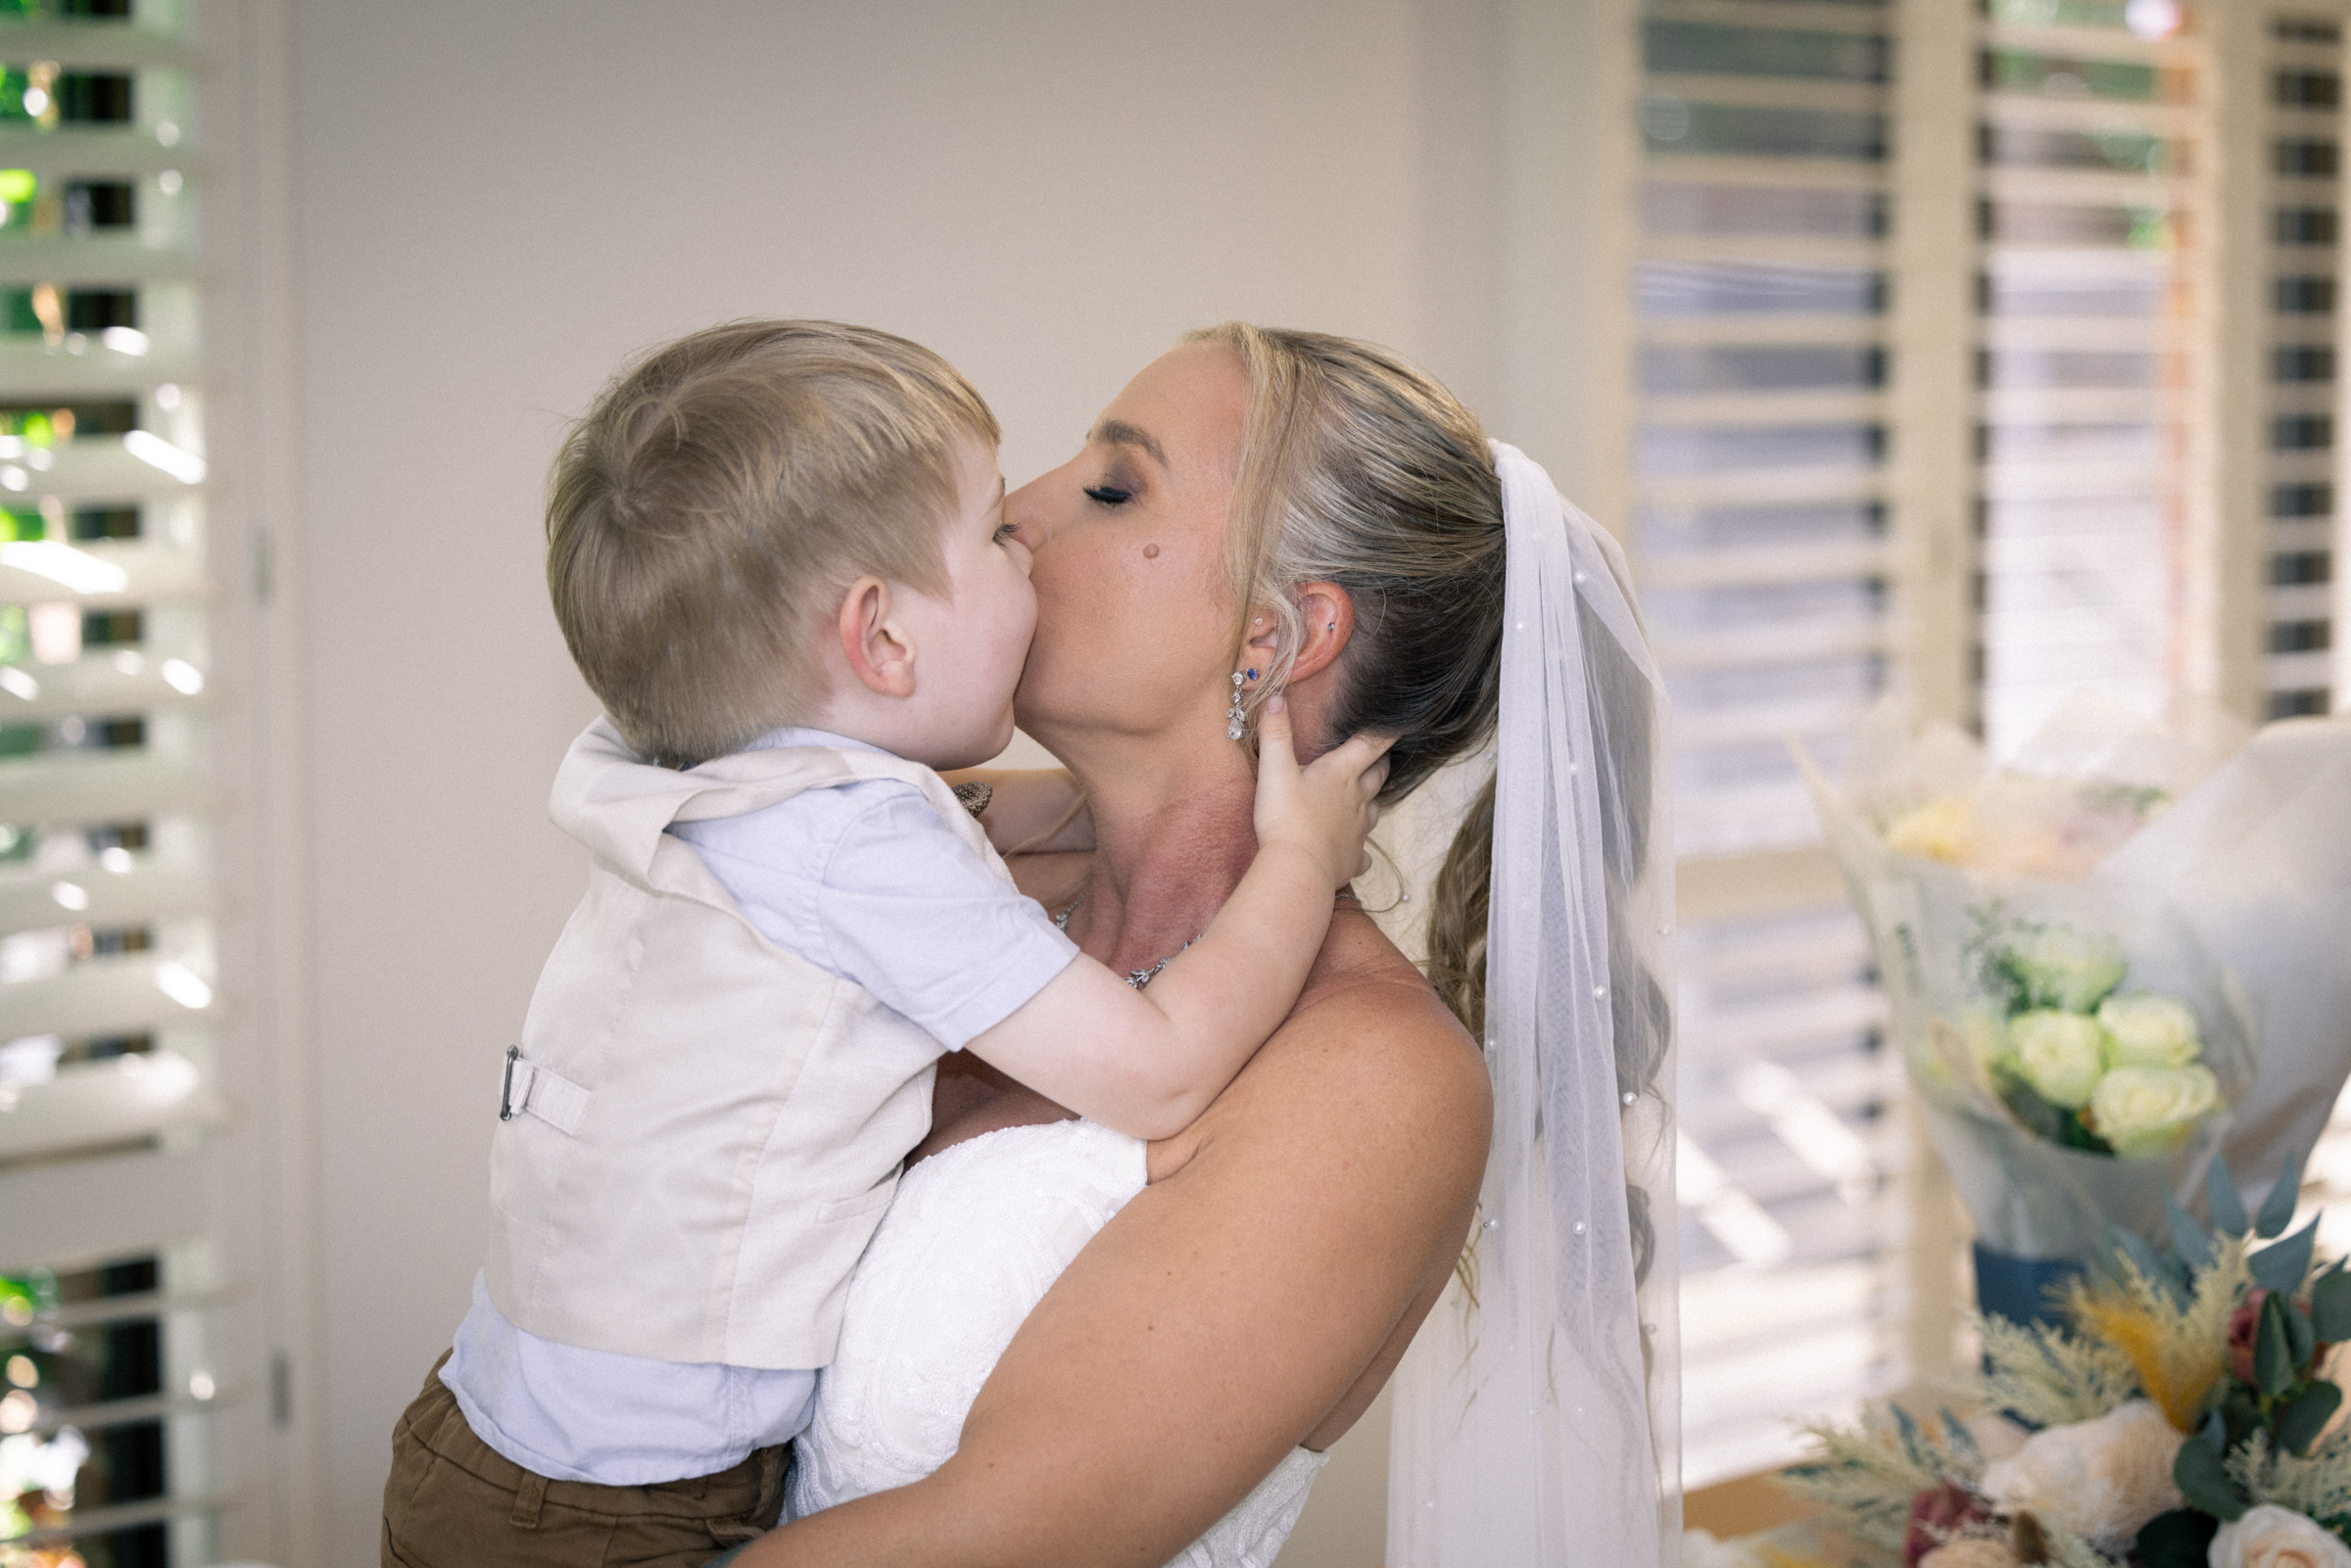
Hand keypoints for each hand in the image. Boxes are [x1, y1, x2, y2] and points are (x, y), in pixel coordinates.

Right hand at [1252, 696, 1392, 888]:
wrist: (1297, 870)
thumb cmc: (1285, 818)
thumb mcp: (1274, 770)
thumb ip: (1276, 733)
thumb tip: (1276, 698)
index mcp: (1341, 774)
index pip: (1371, 745)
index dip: (1386, 732)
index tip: (1401, 723)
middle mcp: (1357, 800)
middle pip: (1378, 776)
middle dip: (1379, 763)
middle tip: (1377, 756)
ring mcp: (1357, 831)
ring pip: (1374, 811)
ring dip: (1371, 801)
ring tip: (1364, 797)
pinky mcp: (1351, 858)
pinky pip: (1362, 854)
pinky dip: (1359, 849)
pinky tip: (1353, 850)